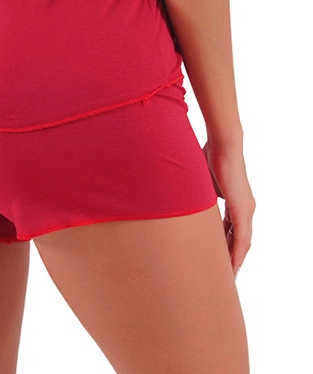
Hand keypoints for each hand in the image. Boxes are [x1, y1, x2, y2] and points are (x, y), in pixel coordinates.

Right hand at [204, 140, 254, 276]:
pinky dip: (237, 253)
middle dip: (230, 255)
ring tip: (227, 274)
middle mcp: (244, 208)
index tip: (217, 255)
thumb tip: (172, 193)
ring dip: (235, 258)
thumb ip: (193, 192)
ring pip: (242, 242)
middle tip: (222, 271)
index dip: (225, 242)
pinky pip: (242, 238)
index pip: (231, 227)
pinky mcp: (243, 210)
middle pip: (239, 239)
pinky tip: (233, 264)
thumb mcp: (199, 180)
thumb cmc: (208, 155)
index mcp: (234, 201)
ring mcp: (246, 209)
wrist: (223, 145)